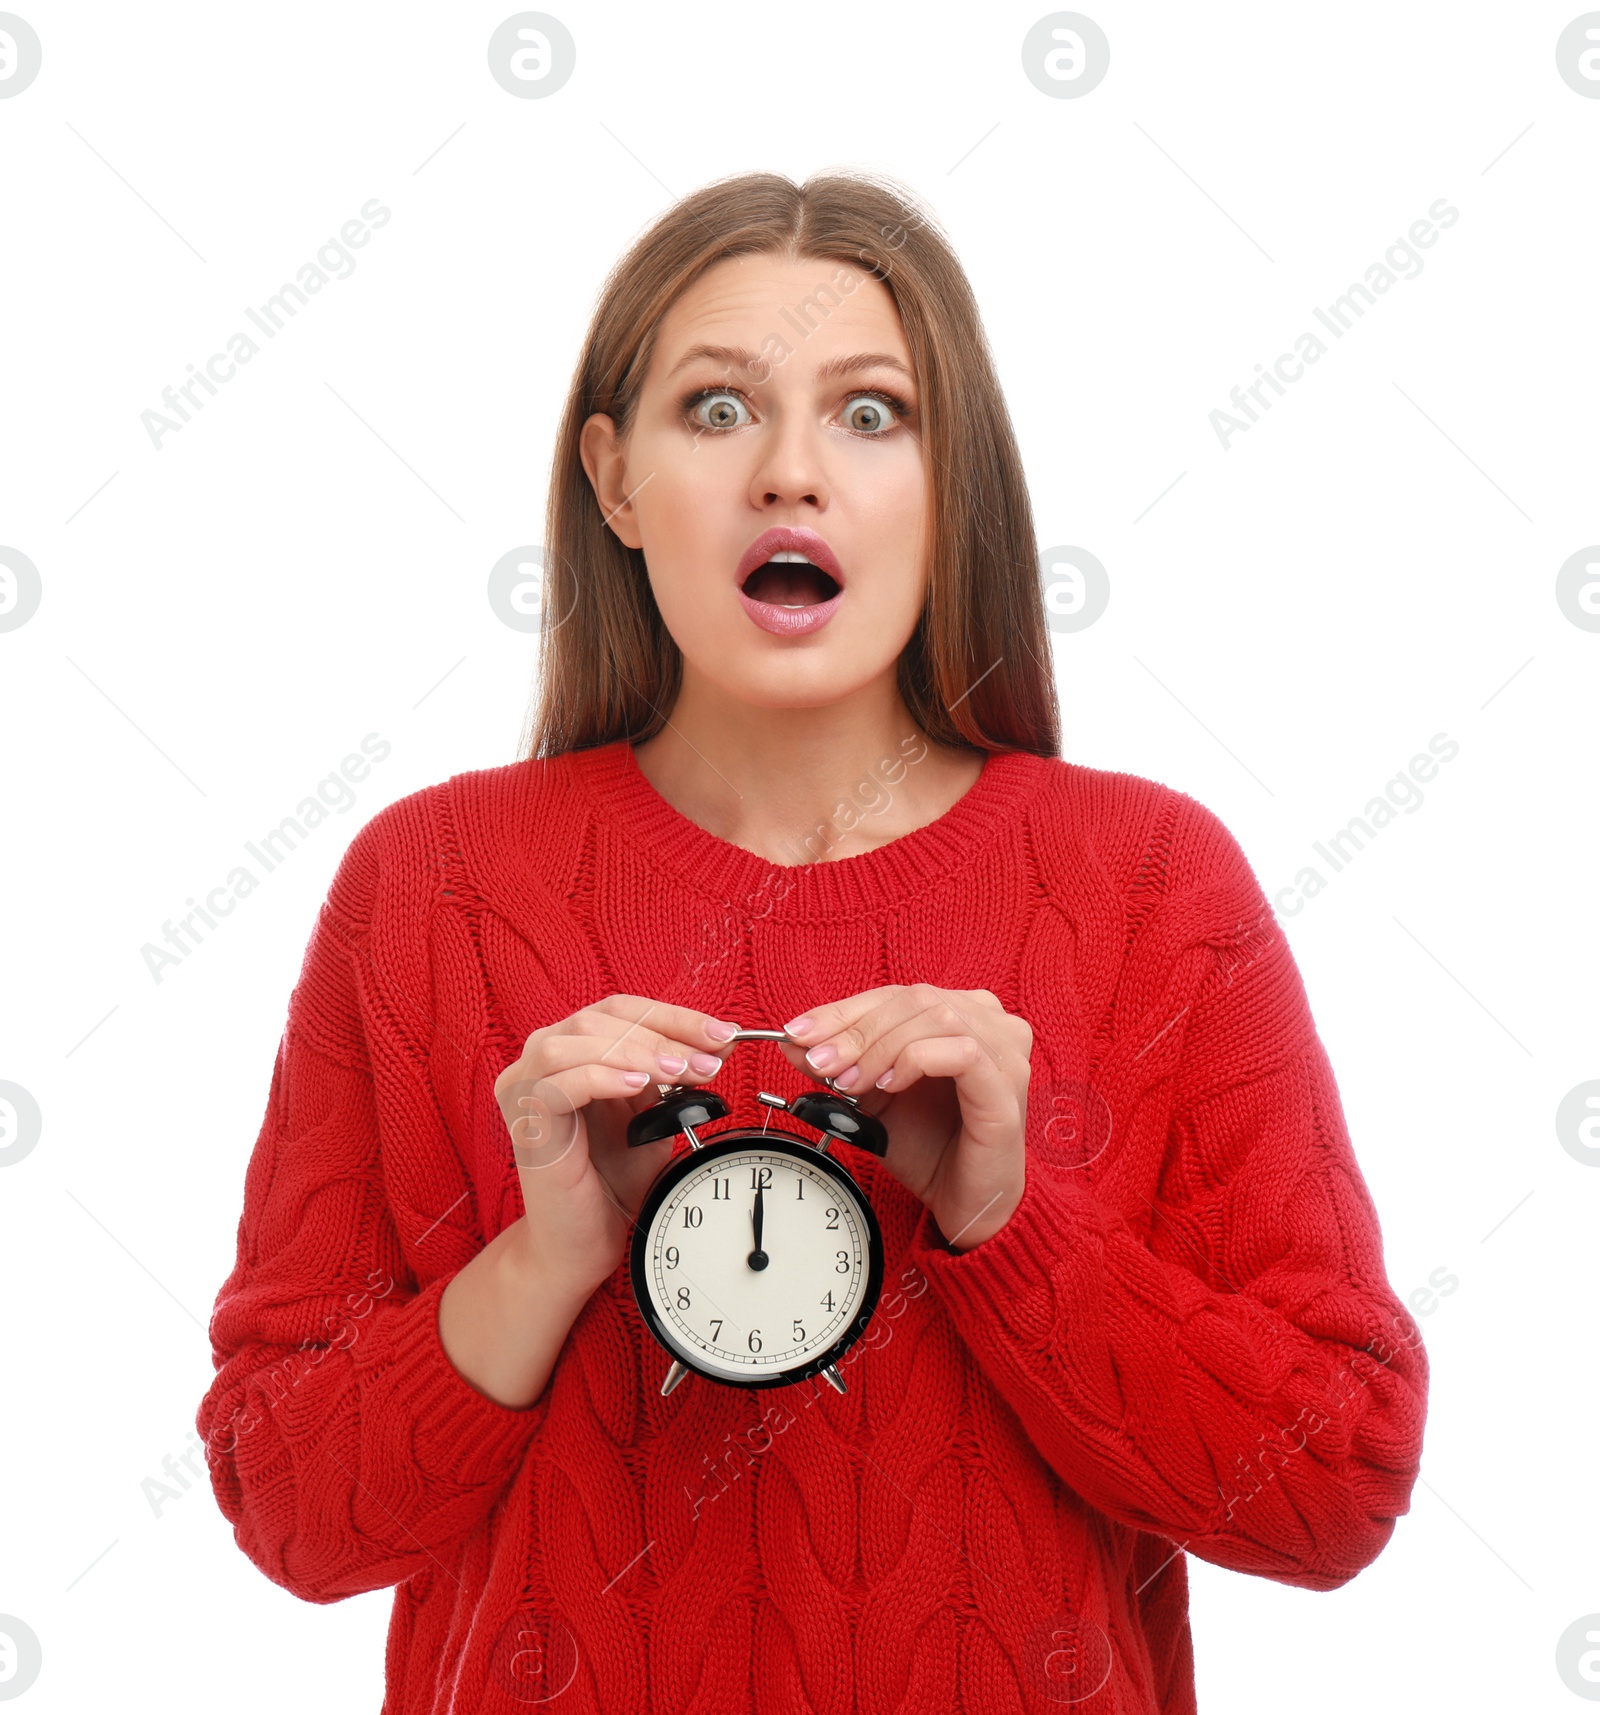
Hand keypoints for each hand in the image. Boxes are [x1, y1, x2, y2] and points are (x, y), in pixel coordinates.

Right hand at [493, 994, 739, 1299]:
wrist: (581, 1243)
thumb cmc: (610, 1180)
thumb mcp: (652, 1117)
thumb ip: (673, 1078)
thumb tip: (717, 1043)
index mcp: (571, 1049)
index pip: (623, 1012)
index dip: (675, 1017)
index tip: (724, 1033)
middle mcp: (540, 1058)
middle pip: (604, 1018)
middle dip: (666, 1034)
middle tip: (709, 1059)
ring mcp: (525, 1084)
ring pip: (582, 1038)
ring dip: (639, 1051)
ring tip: (680, 1073)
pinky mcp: (525, 1116)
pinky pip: (561, 1079)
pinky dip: (605, 1075)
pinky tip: (640, 1086)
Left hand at [776, 985, 1030, 1250]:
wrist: (964, 1201)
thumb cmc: (932, 1147)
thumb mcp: (873, 1098)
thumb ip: (841, 1065)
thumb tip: (796, 1043)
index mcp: (962, 1013)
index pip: (896, 995)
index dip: (843, 1011)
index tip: (799, 1034)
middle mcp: (989, 1022)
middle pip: (915, 999)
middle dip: (856, 1031)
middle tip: (820, 1064)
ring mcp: (1005, 1051)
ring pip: (935, 1017)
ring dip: (880, 1047)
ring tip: (851, 1082)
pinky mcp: (1006, 1084)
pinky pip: (960, 1051)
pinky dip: (914, 1061)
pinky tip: (891, 1086)